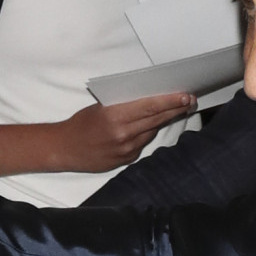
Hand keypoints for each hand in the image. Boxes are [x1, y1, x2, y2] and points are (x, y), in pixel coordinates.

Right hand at [53, 94, 196, 173]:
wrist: (65, 149)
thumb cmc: (81, 124)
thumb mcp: (100, 107)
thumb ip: (124, 105)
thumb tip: (149, 98)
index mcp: (114, 116)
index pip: (150, 107)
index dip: (170, 101)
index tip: (185, 95)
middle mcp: (123, 134)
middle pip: (156, 119)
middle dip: (175, 109)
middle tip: (190, 100)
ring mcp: (126, 149)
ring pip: (152, 131)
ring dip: (164, 120)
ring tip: (176, 109)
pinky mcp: (126, 159)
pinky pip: (143, 143)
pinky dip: (147, 133)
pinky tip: (151, 126)